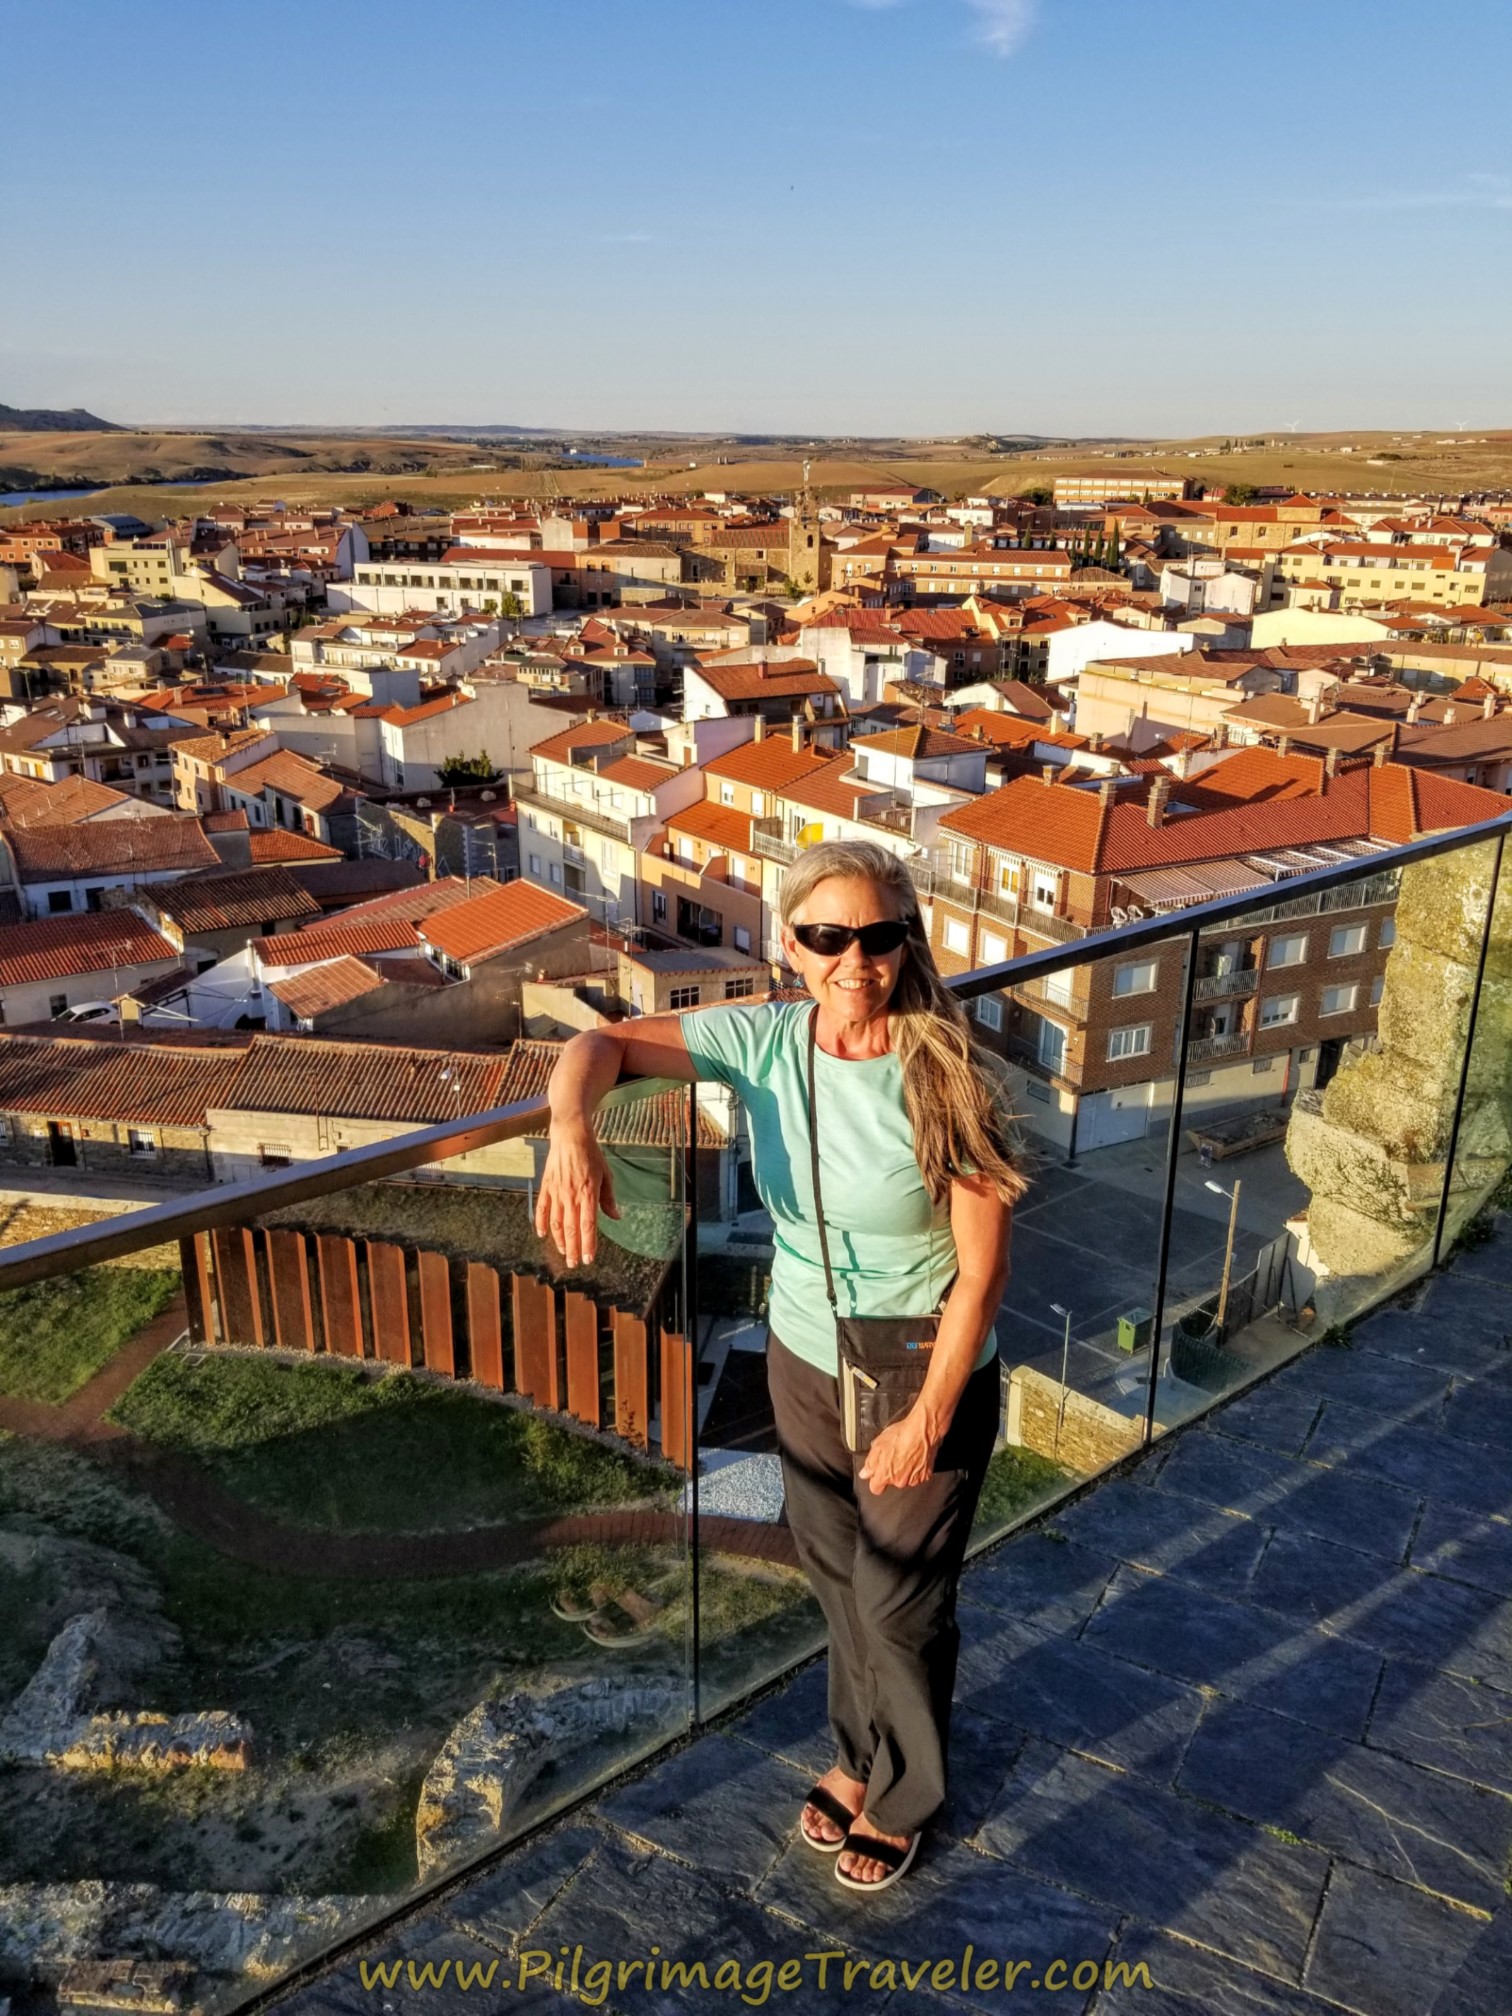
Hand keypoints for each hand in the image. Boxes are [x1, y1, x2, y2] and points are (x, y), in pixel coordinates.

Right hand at [536, 1124, 619, 1268]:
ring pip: (556, 1223)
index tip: (588, 1259)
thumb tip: (616, 1217)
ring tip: (563, 1252)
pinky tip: (543, 1234)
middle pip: (572, 1229)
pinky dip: (541, 1223)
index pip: (588, 1226)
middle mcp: (571, 1196)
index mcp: (588, 1194)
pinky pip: (542, 1209)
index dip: (587, 1245)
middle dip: (572, 1249)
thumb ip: (608, 1199)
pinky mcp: (547, 1187)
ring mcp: (557, 1192)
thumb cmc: (591, 1155)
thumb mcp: (606, 1175)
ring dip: (559, 1240)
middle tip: (573, 1264)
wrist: (571, 1136)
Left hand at [858, 1406, 943, 1493]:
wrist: (922, 1430)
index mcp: (885, 1475)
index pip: (875, 1489)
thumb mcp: (878, 1445)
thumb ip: (870, 1463)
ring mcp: (913, 1480)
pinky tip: (915, 1457)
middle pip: (892, 1482)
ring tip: (906, 1454)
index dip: (876, 1480)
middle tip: (894, 1456)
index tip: (877, 1473)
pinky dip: (916, 1469)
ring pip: (905, 1479)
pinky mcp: (925, 1476)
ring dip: (904, 1471)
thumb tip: (864, 1474)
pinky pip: (918, 1476)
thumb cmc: (901, 1435)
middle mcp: (899, 1481)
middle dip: (892, 1472)